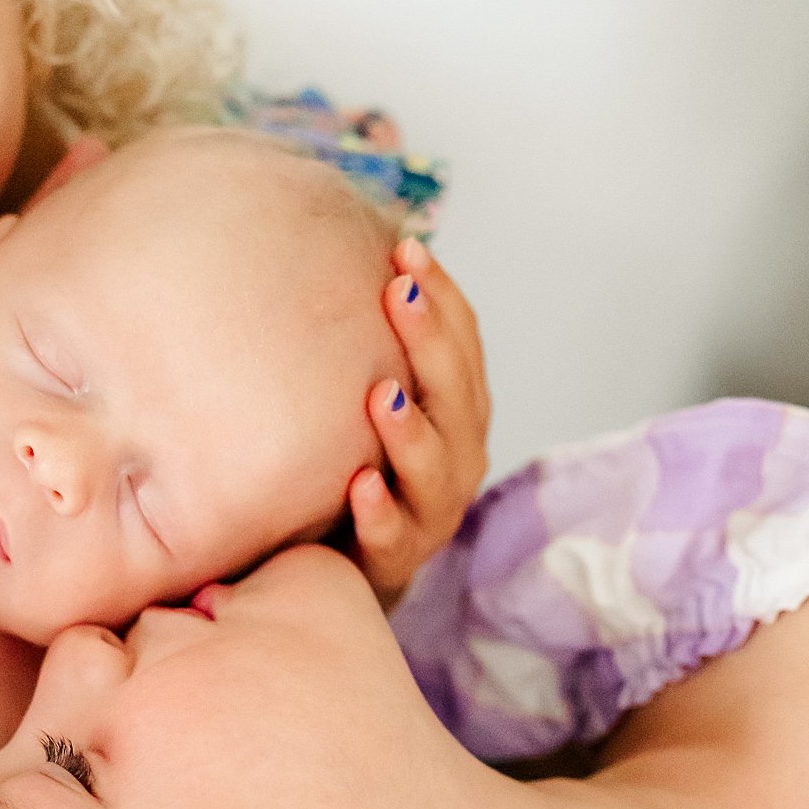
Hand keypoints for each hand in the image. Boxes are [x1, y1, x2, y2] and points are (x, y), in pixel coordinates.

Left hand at [349, 240, 489, 609]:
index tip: (405, 248)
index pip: (463, 343)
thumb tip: (345, 251)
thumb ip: (369, 344)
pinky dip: (380, 511)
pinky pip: (393, 535)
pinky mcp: (397, 557)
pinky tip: (361, 486)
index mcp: (457, 408)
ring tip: (382, 395)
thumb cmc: (362, 462)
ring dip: (410, 431)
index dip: (442, 296)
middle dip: (429, 342)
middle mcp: (457, 454)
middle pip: (455, 395)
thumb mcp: (373, 400)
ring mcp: (431, 509)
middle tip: (398, 294)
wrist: (352, 560)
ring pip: (435, 468)